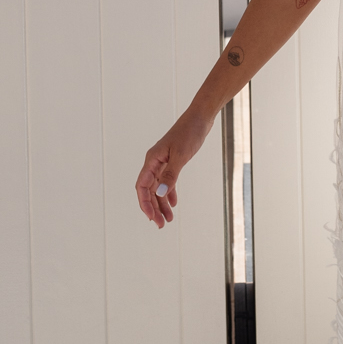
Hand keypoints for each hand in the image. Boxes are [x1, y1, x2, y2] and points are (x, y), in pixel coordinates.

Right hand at [135, 110, 211, 228]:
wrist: (200, 118)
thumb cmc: (190, 133)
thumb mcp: (181, 155)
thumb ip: (171, 175)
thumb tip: (161, 194)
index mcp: (152, 160)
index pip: (142, 186)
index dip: (145, 204)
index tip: (152, 218)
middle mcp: (154, 162)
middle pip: (149, 190)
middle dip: (153, 208)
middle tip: (162, 225)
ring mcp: (163, 162)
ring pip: (158, 187)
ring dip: (162, 203)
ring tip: (169, 219)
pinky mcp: (172, 161)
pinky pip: (167, 181)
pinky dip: (169, 193)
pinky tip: (174, 203)